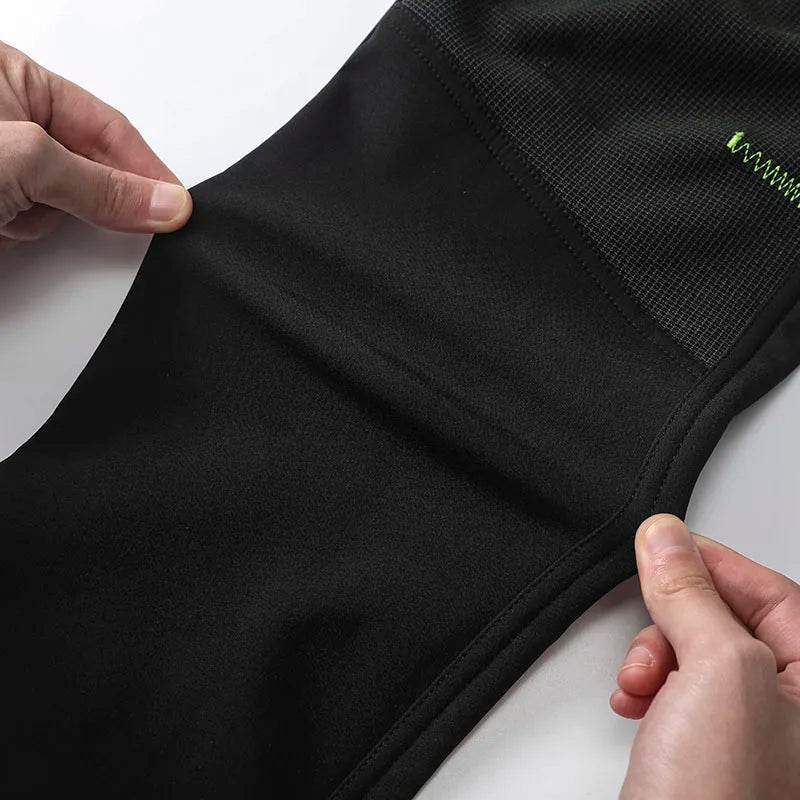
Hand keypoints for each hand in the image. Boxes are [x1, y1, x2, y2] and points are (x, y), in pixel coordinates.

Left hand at [0, 41, 191, 248]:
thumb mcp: (24, 161)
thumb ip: (99, 186)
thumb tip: (164, 203)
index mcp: (11, 79)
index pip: (104, 125)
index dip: (144, 166)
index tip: (176, 202)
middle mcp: (12, 123)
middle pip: (95, 163)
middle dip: (108, 192)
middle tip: (148, 219)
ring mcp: (5, 171)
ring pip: (71, 200)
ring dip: (62, 218)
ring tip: (22, 214)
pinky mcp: (0, 212)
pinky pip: (45, 227)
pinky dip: (38, 236)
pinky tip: (10, 232)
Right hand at [611, 514, 799, 798]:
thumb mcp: (715, 673)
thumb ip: (692, 595)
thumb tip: (666, 538)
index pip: (772, 592)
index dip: (714, 561)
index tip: (664, 543)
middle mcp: (791, 707)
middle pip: (726, 617)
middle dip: (674, 620)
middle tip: (652, 631)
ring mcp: (747, 730)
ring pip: (692, 650)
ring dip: (653, 653)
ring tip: (640, 682)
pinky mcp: (702, 746)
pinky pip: (673, 685)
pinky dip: (646, 683)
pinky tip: (635, 700)